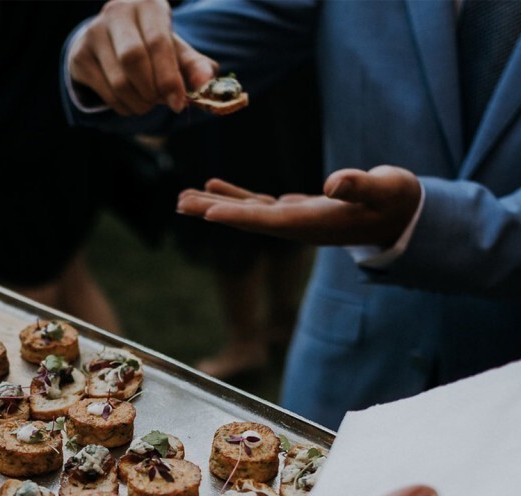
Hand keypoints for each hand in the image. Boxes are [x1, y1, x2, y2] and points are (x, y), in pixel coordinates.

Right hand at [67, 0, 216, 115]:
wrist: (112, 40)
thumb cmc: (151, 44)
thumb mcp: (175, 50)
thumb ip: (194, 65)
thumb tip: (206, 82)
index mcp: (147, 4)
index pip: (157, 42)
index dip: (169, 77)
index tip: (179, 103)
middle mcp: (116, 13)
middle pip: (133, 59)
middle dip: (152, 90)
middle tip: (162, 102)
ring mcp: (93, 33)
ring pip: (118, 81)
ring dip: (139, 103)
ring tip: (149, 103)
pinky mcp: (80, 56)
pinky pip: (106, 92)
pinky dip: (124, 107)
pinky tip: (132, 103)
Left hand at [176, 166, 422, 246]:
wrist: (403, 216)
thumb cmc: (397, 201)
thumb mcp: (386, 188)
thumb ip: (361, 186)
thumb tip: (333, 183)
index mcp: (313, 222)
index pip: (268, 220)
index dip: (238, 216)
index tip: (208, 213)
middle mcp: (296, 226)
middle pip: (245, 220)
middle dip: (211, 211)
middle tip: (178, 204)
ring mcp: (293, 219)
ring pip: (245, 212)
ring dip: (214, 205)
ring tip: (182, 198)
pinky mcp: (295, 210)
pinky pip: (256, 205)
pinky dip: (233, 196)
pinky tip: (212, 186)